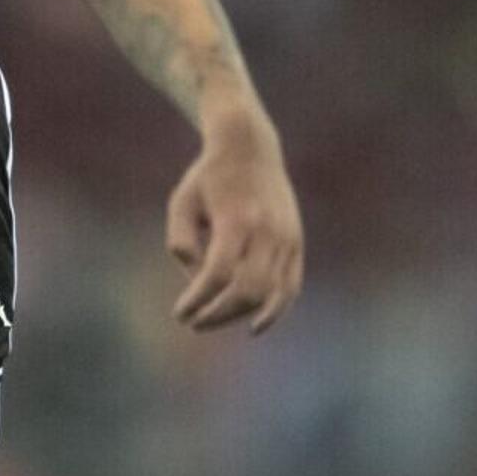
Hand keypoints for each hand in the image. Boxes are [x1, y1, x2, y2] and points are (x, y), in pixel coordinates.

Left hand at [165, 118, 305, 333]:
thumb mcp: (181, 204)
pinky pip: (291, 286)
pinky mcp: (296, 242)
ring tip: (212, 319)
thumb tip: (197, 282)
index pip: (217, 274)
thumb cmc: (208, 178)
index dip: (197, 300)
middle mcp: (266, 230)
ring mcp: (286, 237)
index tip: (180, 313)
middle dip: (217, 314)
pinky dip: (275, 311)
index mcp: (235, 219)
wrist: (249, 148)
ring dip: (239, 314)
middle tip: (193, 322)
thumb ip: (181, 243)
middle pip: (246, 290)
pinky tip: (255, 326)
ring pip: (269, 294)